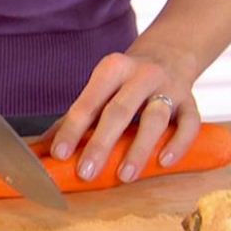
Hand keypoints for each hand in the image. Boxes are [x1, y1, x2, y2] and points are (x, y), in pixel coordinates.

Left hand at [48, 47, 200, 182]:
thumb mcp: (100, 90)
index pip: (88, 103)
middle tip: (86, 172)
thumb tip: (39, 150)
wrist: (170, 54)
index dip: (72, 129)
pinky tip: (164, 162)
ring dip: (140, 148)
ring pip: (155, 118)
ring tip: (125, 176)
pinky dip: (178, 143)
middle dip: (101, 143)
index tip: (59, 154)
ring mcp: (169, 88)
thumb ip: (74, 119)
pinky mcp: (191, 101)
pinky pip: (189, 123)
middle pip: (119, 111)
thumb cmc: (125, 82)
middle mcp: (141, 75)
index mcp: (112, 70)